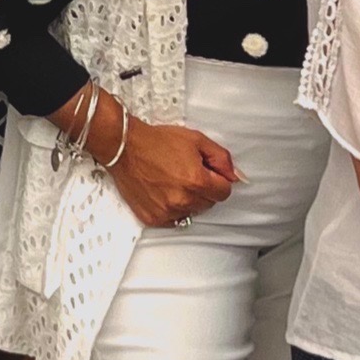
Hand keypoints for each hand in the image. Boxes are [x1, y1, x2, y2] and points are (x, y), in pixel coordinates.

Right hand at [103, 116, 238, 228]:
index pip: (224, 192)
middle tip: (186, 172)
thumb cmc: (157, 142)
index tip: (207, 172)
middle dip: (204, 189)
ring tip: (173, 181)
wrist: (125, 148)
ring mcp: (167, 211)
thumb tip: (235, 176)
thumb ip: (221, 159)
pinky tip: (163, 191)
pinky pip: (174, 219)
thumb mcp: (196, 140)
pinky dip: (172, 208)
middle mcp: (183, 200)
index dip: (218, 179)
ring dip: (188, 199)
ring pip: (192, 211)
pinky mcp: (153, 218)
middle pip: (209, 203)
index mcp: (197, 181)